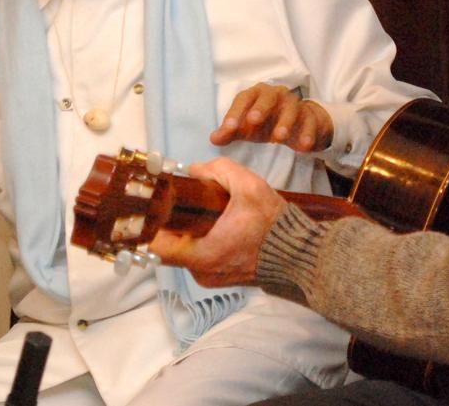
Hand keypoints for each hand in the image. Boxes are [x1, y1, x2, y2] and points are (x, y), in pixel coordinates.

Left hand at [149, 157, 285, 287]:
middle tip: (179, 202)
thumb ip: (220, 170)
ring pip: (186, 254)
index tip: (152, 208)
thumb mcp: (250, 187)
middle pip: (170, 248)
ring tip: (201, 213)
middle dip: (172, 224)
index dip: (148, 227)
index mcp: (203, 255)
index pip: (156, 248)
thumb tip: (195, 169)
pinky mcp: (221, 279)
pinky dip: (203, 243)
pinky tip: (215, 226)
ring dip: (188, 234)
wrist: (300, 255)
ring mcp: (211, 278)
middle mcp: (202, 273)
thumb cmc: (274, 226)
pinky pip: (201, 259)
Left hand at [210, 83, 333, 152]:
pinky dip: (307, 134)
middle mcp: (276, 94)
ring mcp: (295, 104)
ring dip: (285, 123)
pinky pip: (310, 123)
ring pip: (292, 109)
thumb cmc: (267, 123)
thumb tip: (214, 139)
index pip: (244, 99)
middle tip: (253, 121)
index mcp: (256, 94)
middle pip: (269, 97)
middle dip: (260, 108)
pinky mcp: (310, 116)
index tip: (228, 129)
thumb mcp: (248, 128)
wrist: (299, 123)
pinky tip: (303, 147)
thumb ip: (231, 132)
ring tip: (279, 139)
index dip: (235, 113)